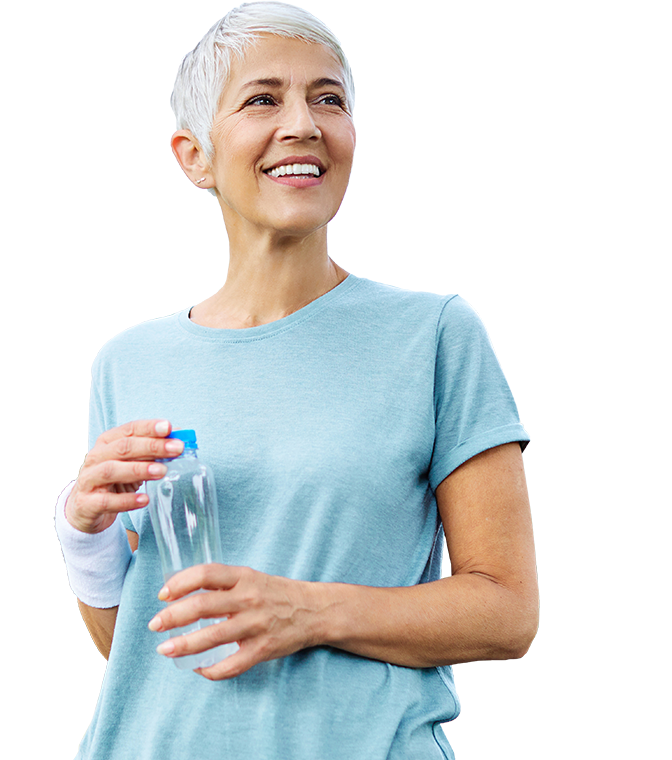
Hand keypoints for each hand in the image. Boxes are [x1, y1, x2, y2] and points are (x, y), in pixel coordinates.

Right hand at [66, 419, 183, 533]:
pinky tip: (144, 499)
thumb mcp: (131, 462)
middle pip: (123, 448)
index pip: (129, 429)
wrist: (86, 507)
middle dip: (152, 446)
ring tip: (162, 471)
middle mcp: (96, 457)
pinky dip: (127, 500)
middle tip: (176, 449)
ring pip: (112, 470)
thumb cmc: (114, 479)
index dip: (149, 427)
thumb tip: (180, 440)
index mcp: (108, 442)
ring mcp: (89, 480)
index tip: (169, 427)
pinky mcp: (88, 503)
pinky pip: (107, 501)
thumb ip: (152, 451)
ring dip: (139, 469)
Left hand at [147, 564, 320, 679]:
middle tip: (155, 624)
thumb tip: (182, 592)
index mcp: (244, 577)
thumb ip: (222, 583)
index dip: (180, 582)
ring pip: (212, 637)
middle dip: (172, 616)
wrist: (314, 610)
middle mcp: (248, 598)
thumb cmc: (276, 593)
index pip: (206, 574)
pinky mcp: (262, 649)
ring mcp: (255, 625)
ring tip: (164, 649)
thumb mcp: (251, 578)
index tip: (163, 594)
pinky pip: (231, 665)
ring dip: (183, 645)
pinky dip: (211, 670)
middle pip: (203, 605)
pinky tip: (198, 669)